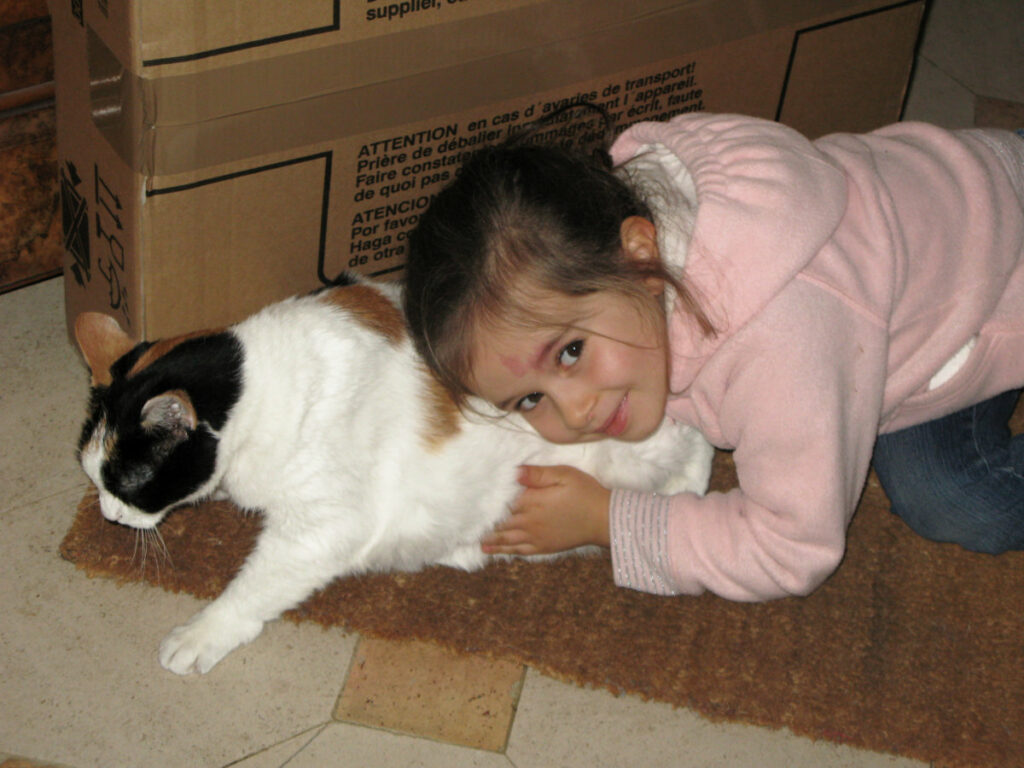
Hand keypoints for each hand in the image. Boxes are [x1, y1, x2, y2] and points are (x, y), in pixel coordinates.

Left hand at [481, 465, 610, 555]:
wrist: (605, 520)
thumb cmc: (585, 493)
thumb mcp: (564, 475)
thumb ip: (538, 474)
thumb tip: (514, 473)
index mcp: (533, 501)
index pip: (503, 501)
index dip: (486, 500)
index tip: (469, 499)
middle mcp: (529, 520)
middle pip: (499, 520)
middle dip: (482, 520)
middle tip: (462, 521)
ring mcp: (535, 536)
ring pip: (505, 537)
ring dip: (487, 537)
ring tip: (470, 536)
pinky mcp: (543, 546)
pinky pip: (518, 550)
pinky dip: (503, 549)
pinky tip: (492, 549)